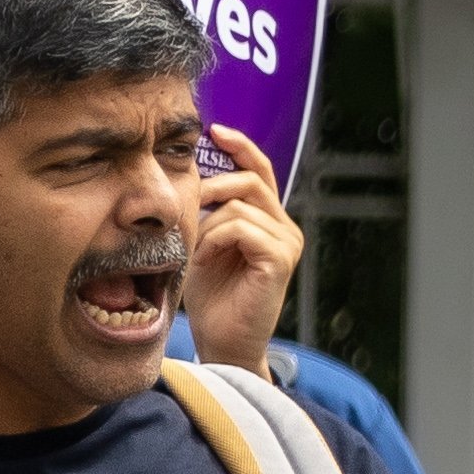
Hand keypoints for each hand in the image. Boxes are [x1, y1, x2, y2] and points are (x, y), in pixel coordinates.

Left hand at [185, 126, 306, 374]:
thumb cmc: (212, 298)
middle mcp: (284, 228)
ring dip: (207, 226)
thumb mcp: (206, 244)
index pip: (259, 170)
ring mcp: (286, 244)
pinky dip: (215, 240)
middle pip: (249, 180)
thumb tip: (193, 174)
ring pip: (239, 206)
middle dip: (211, 187)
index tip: (213, 130)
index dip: (240, 146)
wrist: (223, 343)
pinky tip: (205, 261)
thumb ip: (210, 212)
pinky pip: (242, 228)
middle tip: (186, 209)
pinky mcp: (280, 260)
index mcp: (269, 220)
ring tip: (197, 253)